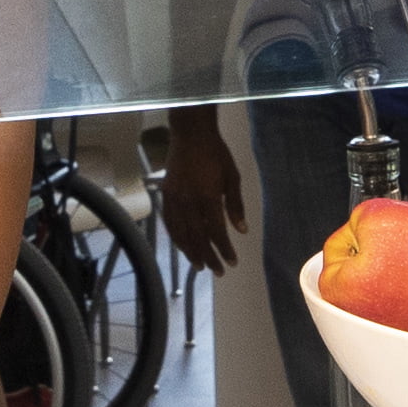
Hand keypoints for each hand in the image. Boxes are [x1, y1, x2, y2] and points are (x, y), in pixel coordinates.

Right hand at [152, 107, 240, 279]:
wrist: (190, 134)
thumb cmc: (216, 154)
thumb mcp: (232, 177)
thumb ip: (235, 206)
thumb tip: (241, 230)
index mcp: (208, 198)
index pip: (216, 232)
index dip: (224, 249)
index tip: (232, 262)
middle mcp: (189, 202)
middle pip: (198, 237)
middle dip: (208, 257)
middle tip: (217, 271)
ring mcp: (174, 200)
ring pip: (181, 233)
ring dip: (190, 252)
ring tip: (199, 266)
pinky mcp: (166, 195)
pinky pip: (169, 222)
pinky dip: (176, 237)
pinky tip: (182, 246)